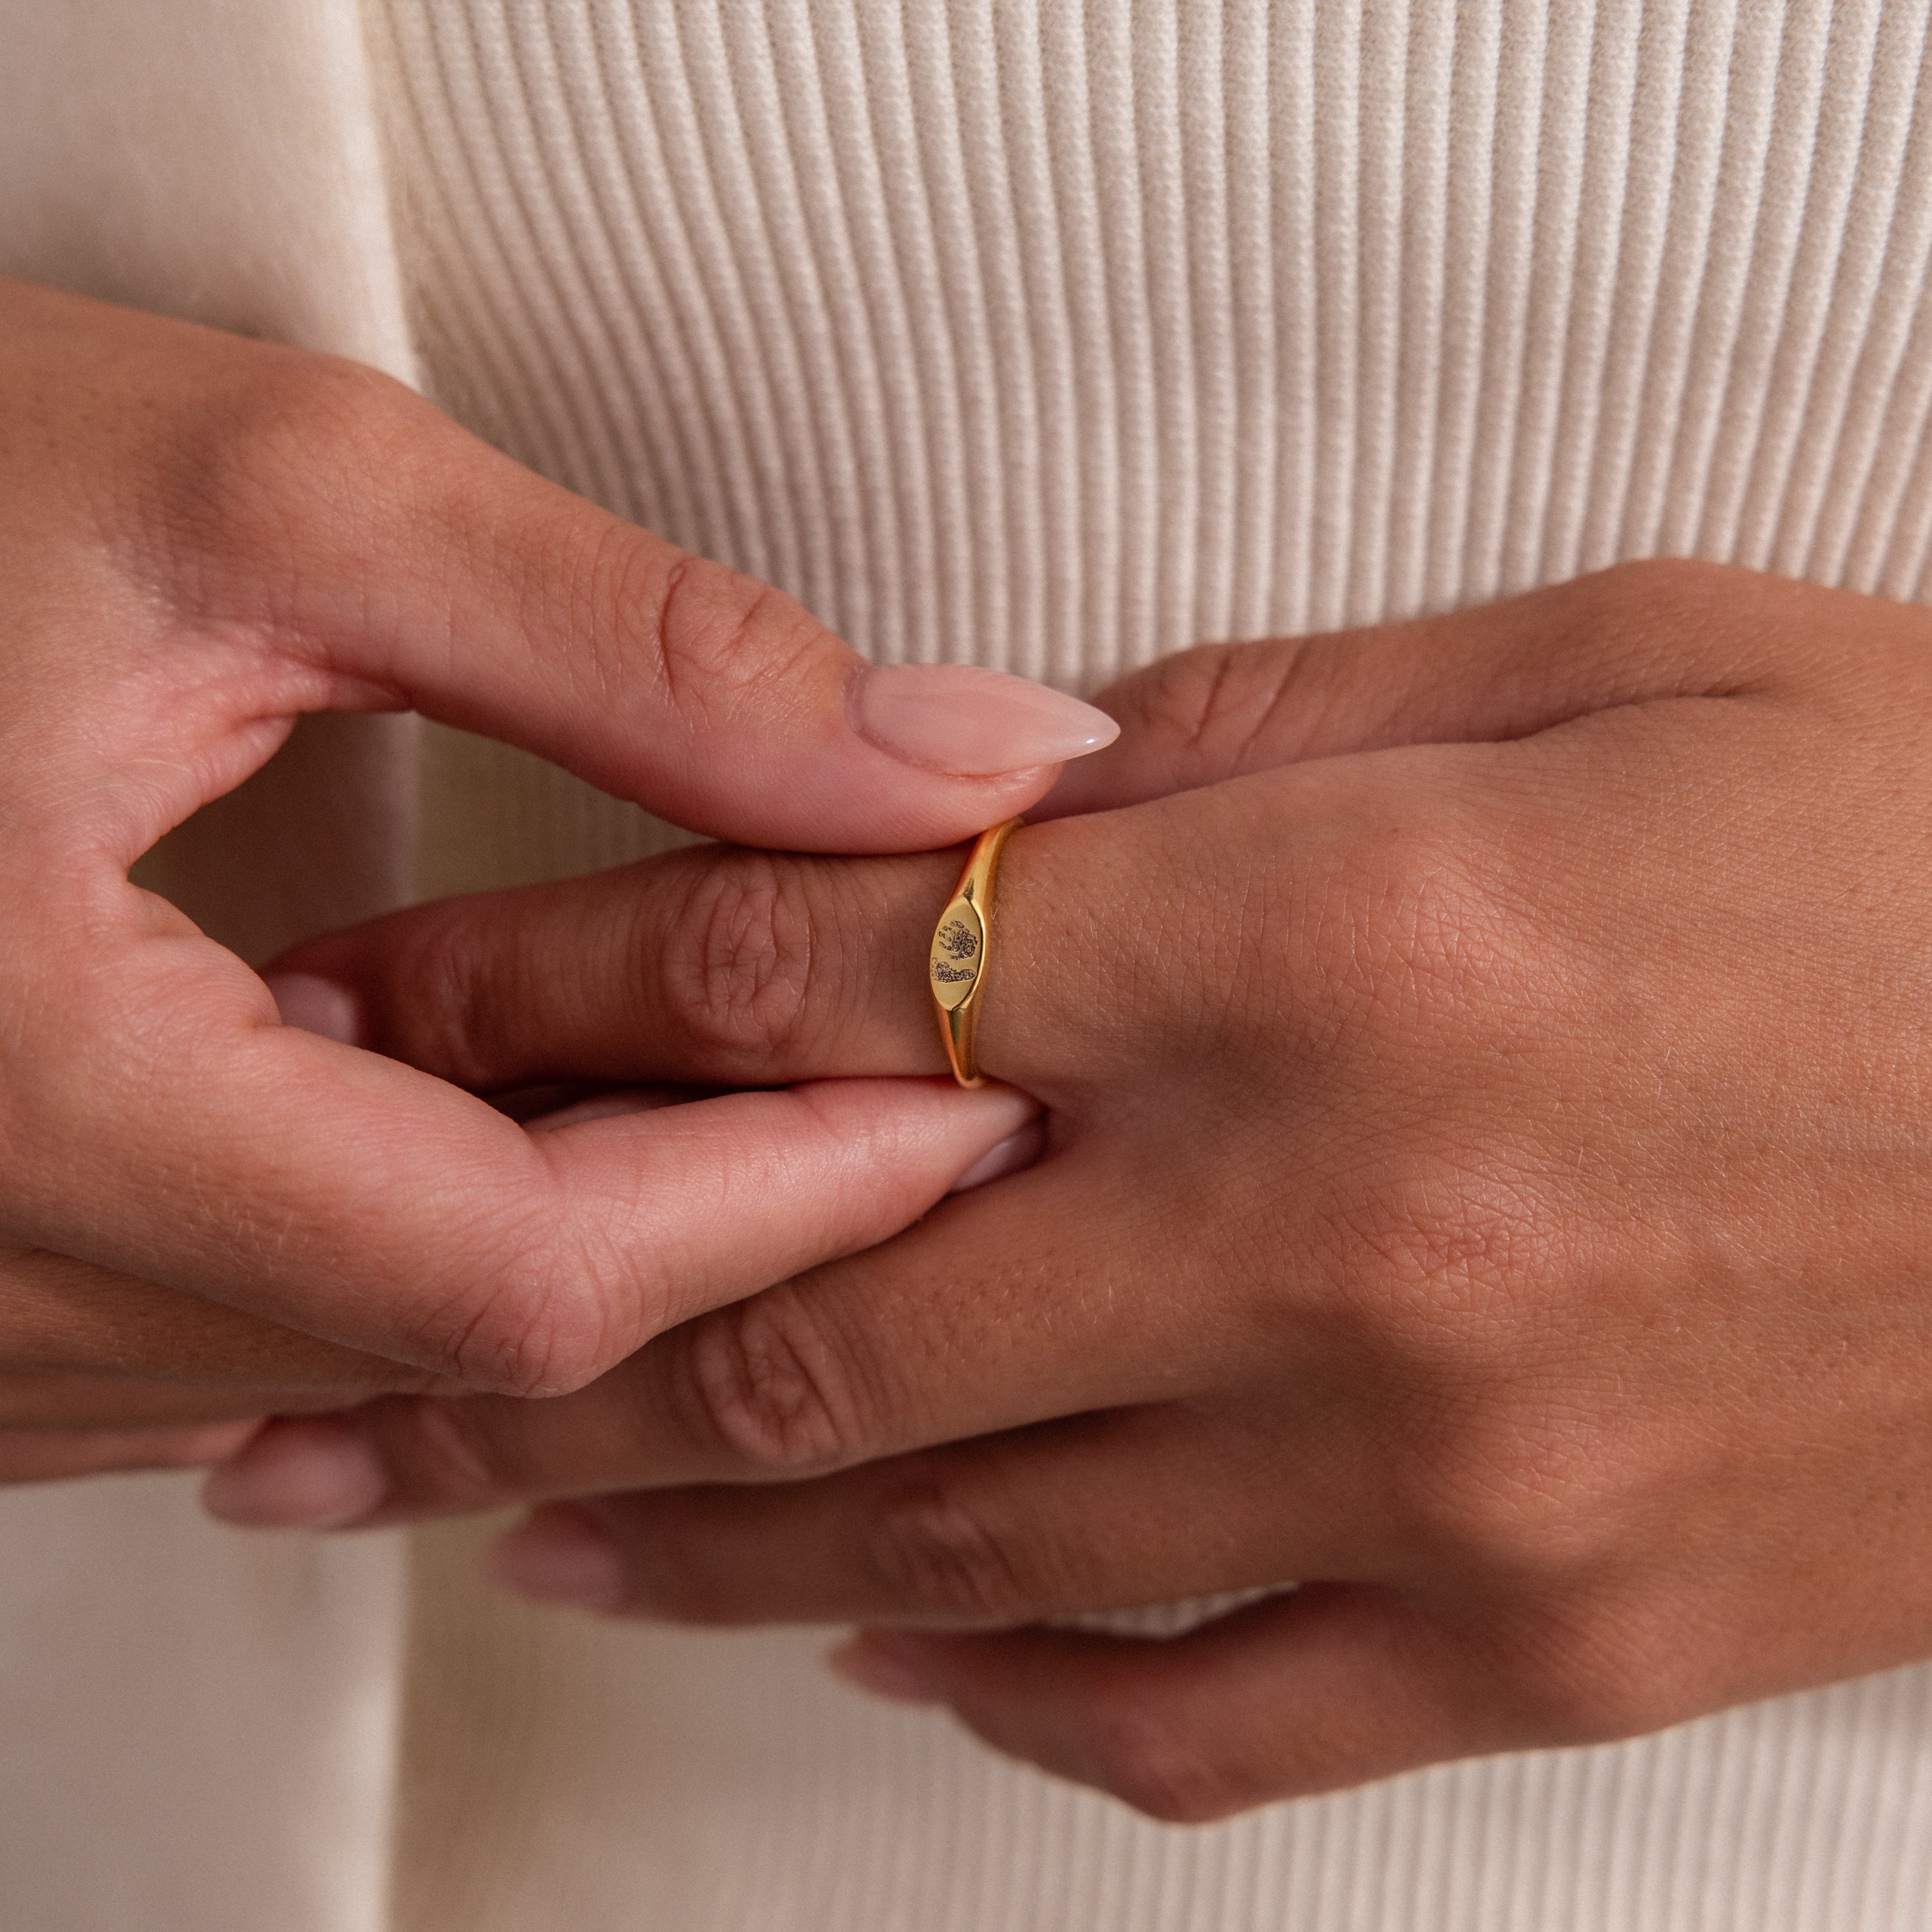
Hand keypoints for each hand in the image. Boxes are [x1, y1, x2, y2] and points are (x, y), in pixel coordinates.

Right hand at [0, 278, 1109, 1480]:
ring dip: (596, 1241)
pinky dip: (435, 1250)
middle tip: (919, 1080)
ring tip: (759, 1092)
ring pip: (378, 1378)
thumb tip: (974, 764)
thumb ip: (643, 652)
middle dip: (731, 1220)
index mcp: (21, 1101)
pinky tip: (532, 1129)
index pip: (523, 1271)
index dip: (791, 1195)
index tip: (978, 1097)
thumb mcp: (267, 493)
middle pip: (473, 1347)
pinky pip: (261, 1354)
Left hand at [204, 562, 1931, 1818]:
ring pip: (950, 1536)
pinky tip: (900, 1650)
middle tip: (368, 1343)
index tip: (409, 1010)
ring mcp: (1432, 1481)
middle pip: (812, 1298)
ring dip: (704, 1530)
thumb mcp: (1614, 664)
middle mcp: (1340, 1236)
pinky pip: (1189, 1721)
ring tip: (532, 1515)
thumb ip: (1262, 733)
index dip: (556, 983)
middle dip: (541, 1313)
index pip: (810, 965)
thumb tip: (1010, 786)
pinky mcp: (1544, 1637)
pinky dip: (1008, 1695)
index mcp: (1335, 941)